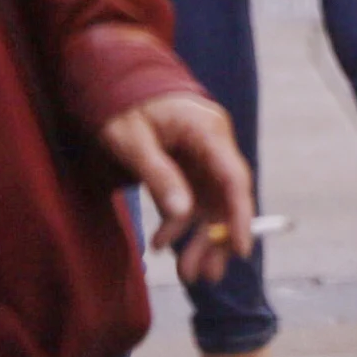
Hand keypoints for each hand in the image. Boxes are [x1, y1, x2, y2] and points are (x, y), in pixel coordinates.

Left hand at [99, 90, 256, 285]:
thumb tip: (182, 213)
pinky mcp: (191, 167)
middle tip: (198, 275)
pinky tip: (163, 244)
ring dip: (199, 239)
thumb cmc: (122, 105)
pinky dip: (182, 225)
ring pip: (212, 205)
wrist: (115, 81)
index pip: (233, 177)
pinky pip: (194, 201)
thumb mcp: (131, 140)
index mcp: (206, 130)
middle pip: (226, 198)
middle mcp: (214, 144)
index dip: (240, 215)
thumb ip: (158, 174)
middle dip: (215, 239)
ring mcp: (204, 156)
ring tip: (185, 273)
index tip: (241, 249)